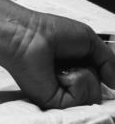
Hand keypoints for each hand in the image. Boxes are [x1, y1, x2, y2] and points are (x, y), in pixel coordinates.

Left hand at [0, 11, 114, 108]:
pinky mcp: (53, 101)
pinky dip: (78, 83)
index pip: (99, 82)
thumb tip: (114, 83)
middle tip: (75, 60)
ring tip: (65, 65)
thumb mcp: (90, 41)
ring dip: (87, 77)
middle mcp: (67, 82)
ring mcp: (60, 93)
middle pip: (98, 91)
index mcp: (75, 68)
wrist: (27, 34)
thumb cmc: (49, 31)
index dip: (104, 76)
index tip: (104, 72)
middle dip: (95, 73)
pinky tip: (60, 74)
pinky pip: (81, 101)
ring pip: (93, 97)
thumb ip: (109, 62)